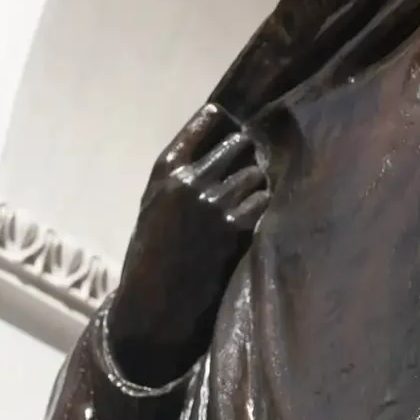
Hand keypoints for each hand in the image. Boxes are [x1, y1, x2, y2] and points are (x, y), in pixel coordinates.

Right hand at [109, 104, 269, 385]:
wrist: (156, 301)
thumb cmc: (154, 255)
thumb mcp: (156, 206)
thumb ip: (181, 178)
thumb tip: (220, 153)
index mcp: (165, 170)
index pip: (202, 126)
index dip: (221, 121)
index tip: (234, 118)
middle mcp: (189, 180)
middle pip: (238, 145)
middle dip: (249, 154)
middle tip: (256, 164)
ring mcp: (213, 203)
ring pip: (255, 174)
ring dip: (260, 183)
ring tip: (254, 197)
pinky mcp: (233, 228)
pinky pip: (262, 202)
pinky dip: (264, 207)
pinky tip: (257, 217)